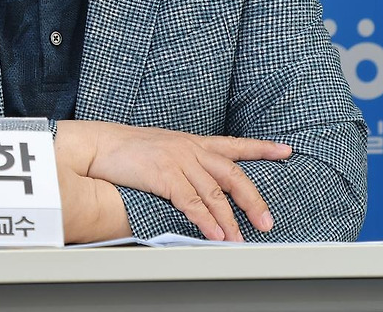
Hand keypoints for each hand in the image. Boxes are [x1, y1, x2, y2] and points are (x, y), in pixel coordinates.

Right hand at [55, 120, 291, 241]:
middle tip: (267, 221)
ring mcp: (178, 160)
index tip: (285, 150)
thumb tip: (201, 182)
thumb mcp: (162, 148)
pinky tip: (214, 235)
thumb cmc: (127, 150)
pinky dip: (206, 221)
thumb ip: (185, 161)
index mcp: (192, 142)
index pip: (234, 144)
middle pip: (232, 174)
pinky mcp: (164, 175)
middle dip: (253, 199)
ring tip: (240, 240)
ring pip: (214, 193)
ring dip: (229, 220)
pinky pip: (191, 202)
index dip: (261, 148)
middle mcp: (190, 148)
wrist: (97, 145)